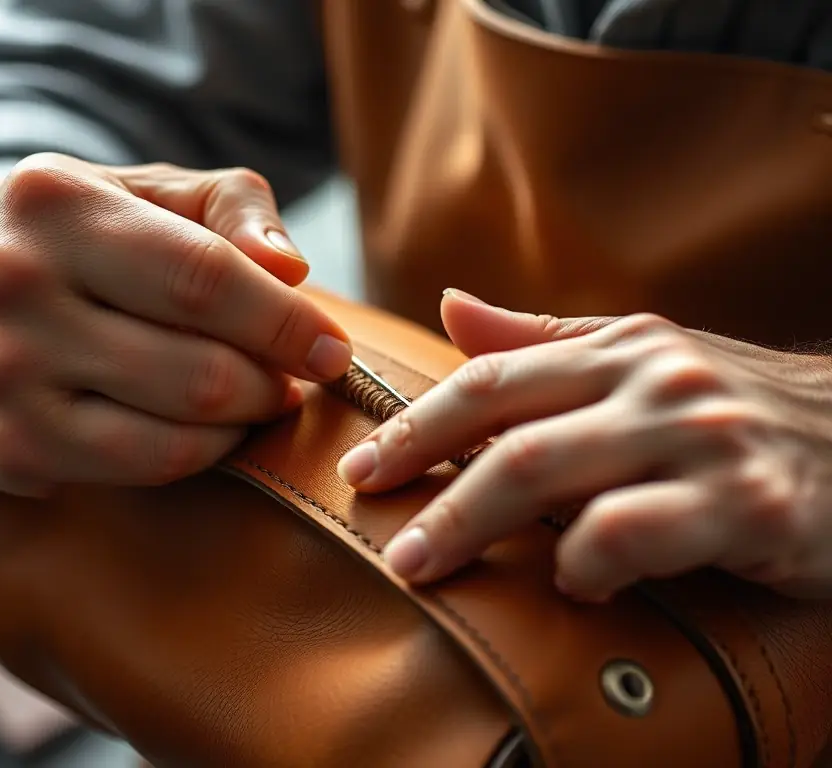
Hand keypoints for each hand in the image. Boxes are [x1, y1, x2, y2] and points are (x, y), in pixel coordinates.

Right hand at [0, 153, 352, 493]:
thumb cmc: (69, 240)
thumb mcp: (142, 189)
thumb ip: (231, 206)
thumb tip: (291, 267)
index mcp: (55, 203)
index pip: (205, 278)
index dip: (286, 324)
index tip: (332, 349)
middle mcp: (14, 290)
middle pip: (200, 372)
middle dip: (273, 385)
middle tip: (292, 377)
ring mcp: (2, 379)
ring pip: (176, 436)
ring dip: (242, 426)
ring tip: (253, 398)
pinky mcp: (4, 450)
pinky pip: (142, 471)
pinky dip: (196, 454)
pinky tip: (200, 427)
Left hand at [338, 289, 831, 599]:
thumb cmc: (742, 411)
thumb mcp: (645, 362)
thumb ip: (545, 344)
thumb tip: (451, 309)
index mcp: (621, 347)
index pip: (492, 378)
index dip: (416, 423)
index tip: (361, 464)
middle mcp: (655, 380)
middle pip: (507, 430)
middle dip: (427, 484)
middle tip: (384, 540)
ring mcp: (701, 437)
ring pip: (549, 473)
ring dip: (473, 523)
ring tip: (428, 565)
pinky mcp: (750, 502)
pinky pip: (632, 530)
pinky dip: (583, 561)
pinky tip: (571, 584)